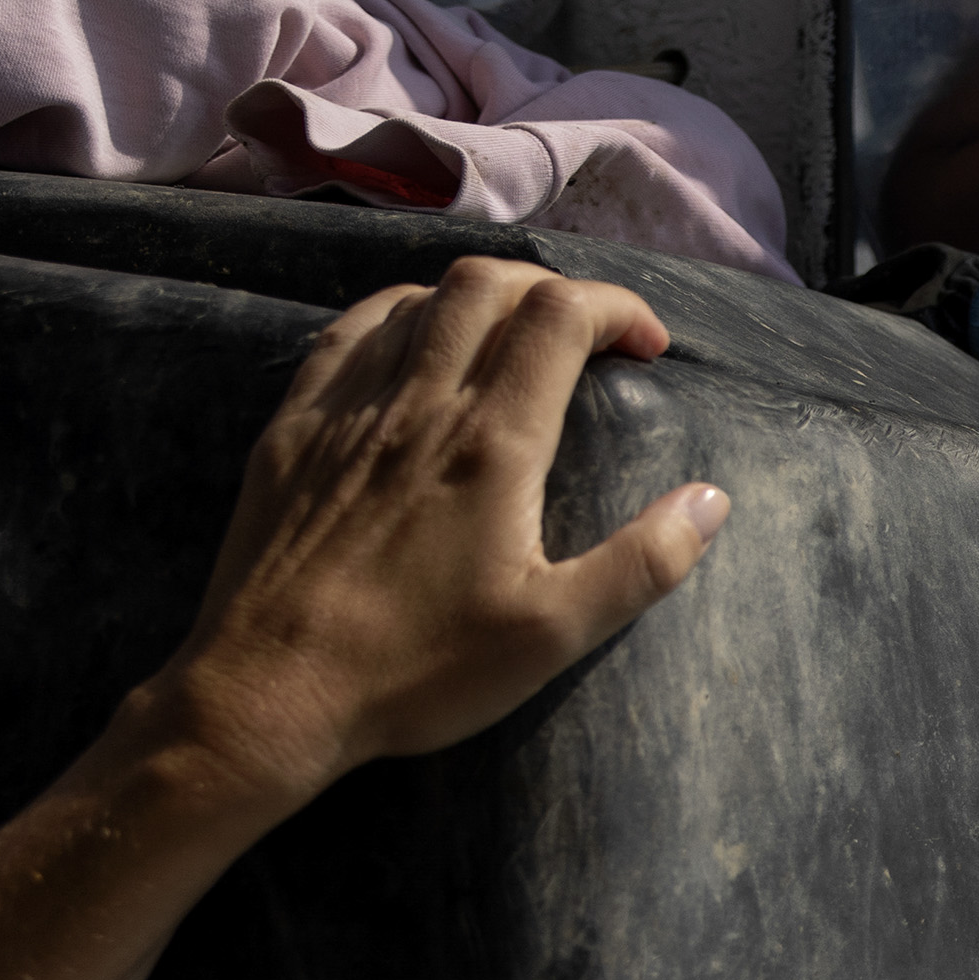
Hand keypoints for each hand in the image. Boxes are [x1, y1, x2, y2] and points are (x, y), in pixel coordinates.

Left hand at [147, 259, 728, 806]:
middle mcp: (419, 403)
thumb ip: (644, 562)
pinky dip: (400, 315)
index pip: (562, 314)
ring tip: (509, 340)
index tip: (648, 348)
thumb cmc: (415, 669)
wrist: (266, 694)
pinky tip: (414, 347)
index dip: (618, 308)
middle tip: (585, 336)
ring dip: (480, 298)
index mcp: (492, 441)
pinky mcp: (292, 430)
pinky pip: (349, 332)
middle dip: (552, 289)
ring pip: (420, 299)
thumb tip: (712, 499)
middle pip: (490, 284)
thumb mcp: (553, 634)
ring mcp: (347, 410)